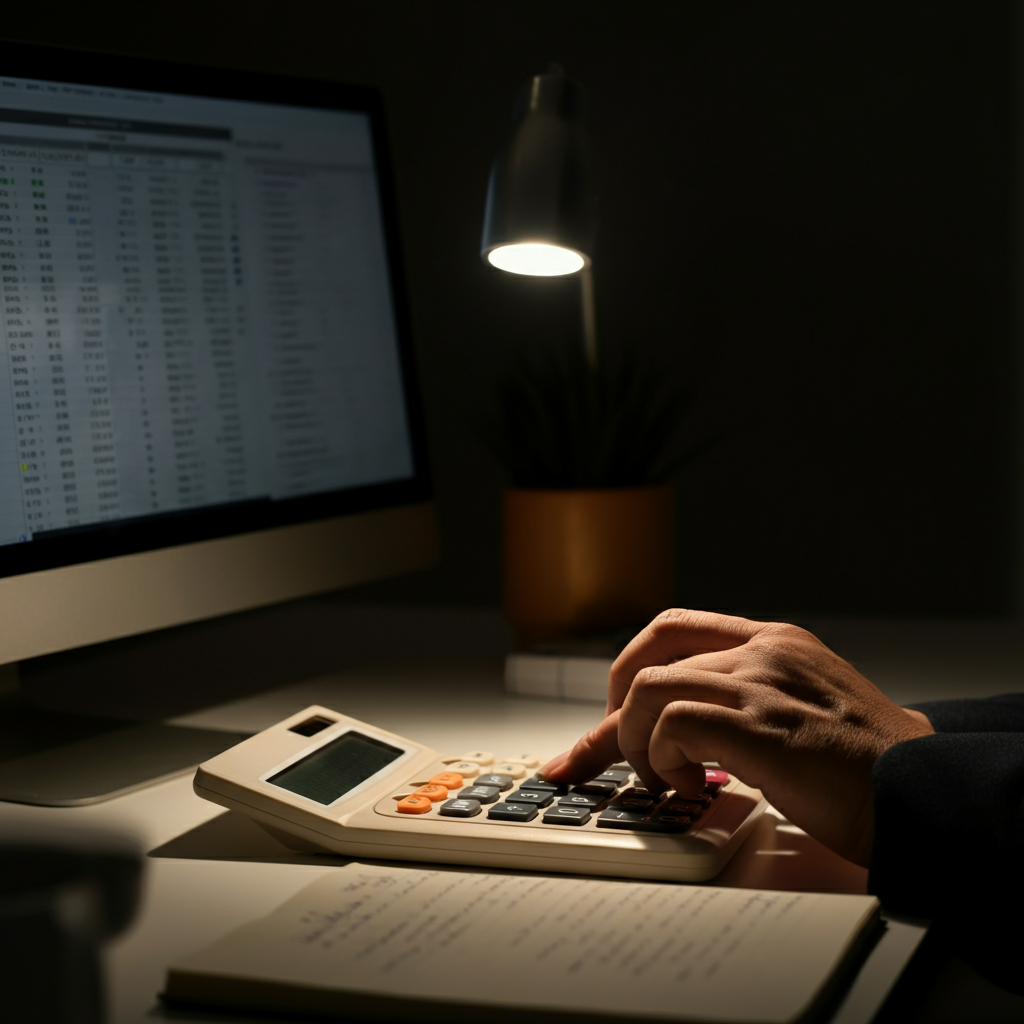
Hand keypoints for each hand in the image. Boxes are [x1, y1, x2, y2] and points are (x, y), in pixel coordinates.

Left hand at [541, 609, 933, 865]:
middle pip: (648, 657)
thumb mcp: (807, 707)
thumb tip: (687, 731)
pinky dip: (663, 760)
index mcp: (775, 641)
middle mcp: (763, 651)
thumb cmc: (870, 765)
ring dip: (635, 742)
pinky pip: (670, 727)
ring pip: (647, 690)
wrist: (923, 793)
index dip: (629, 669)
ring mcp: (760, 684)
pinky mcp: (758, 726)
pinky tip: (693, 786)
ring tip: (664, 780)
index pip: (675, 629)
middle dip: (613, 709)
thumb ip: (752, 701)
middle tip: (610, 749)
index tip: (609, 711)